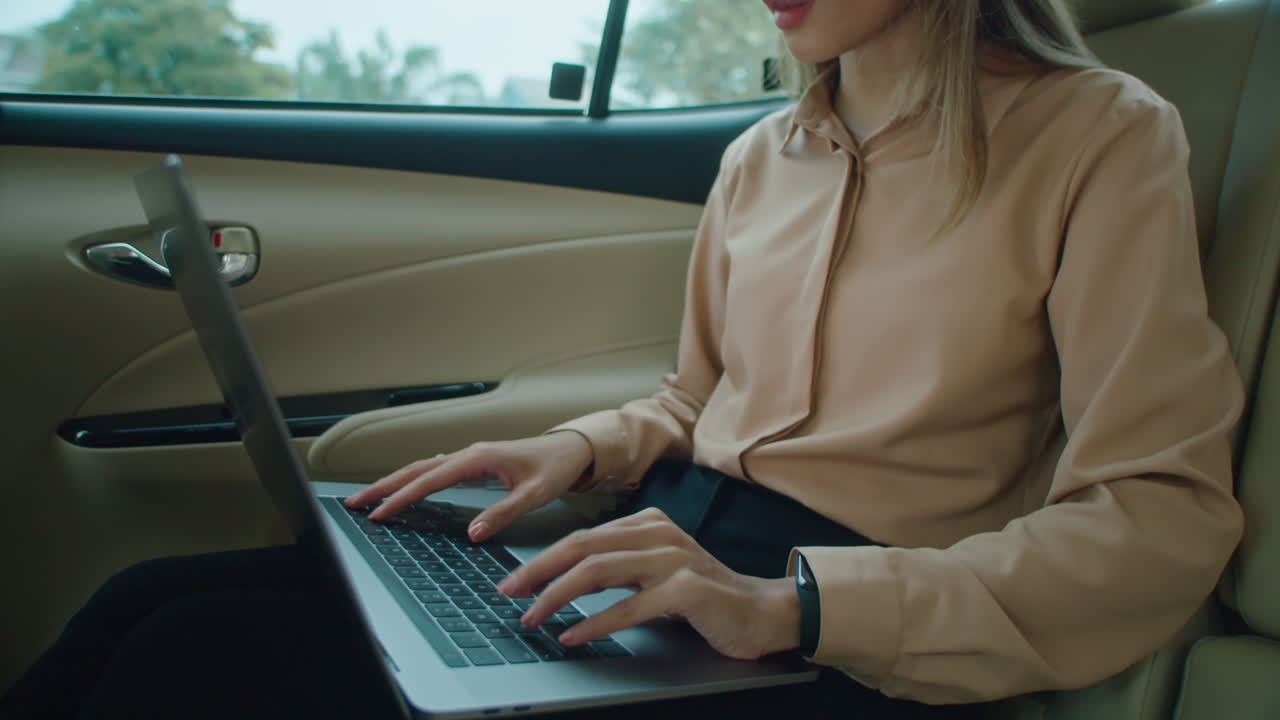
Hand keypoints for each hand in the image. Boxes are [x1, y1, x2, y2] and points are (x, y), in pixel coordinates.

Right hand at [343, 432, 592, 541]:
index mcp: (478, 458)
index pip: (430, 480)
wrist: (571, 449)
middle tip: (354, 503)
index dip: (402, 497)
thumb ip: (503, 512)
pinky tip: (404, 489)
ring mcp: (469, 457)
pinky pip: (434, 470)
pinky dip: (413, 479)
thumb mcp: (535, 495)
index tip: (379, 513)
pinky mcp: (473, 463)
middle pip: (415, 469)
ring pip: (422, 468)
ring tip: (369, 498)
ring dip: (394, 482)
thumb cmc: (555, 468)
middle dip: (383, 486)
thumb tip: (473, 533)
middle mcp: (469, 454)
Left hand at [497, 507, 801, 659]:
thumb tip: (561, 580)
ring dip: (557, 596)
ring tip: (533, 617)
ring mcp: (674, 558)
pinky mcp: (687, 589)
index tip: (513, 580)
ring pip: (599, 571)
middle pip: (583, 547)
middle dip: (539, 571)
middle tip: (508, 593)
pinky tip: (572, 636)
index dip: (543, 558)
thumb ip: (618, 566)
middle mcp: (658, 533)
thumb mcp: (655, 572)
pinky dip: (594, 623)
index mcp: (647, 523)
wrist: (760, 611)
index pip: (582, 536)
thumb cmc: (703, 596)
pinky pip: (629, 606)